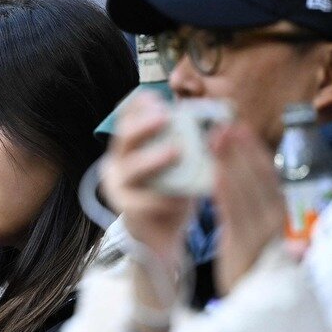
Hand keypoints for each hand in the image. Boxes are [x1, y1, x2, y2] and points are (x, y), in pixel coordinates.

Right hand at [104, 94, 195, 262]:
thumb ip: (187, 141)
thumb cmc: (172, 190)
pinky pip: (144, 201)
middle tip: (165, 116)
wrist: (162, 234)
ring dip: (153, 158)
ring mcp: (118, 187)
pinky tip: (181, 196)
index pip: (127, 117)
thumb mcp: (179, 162)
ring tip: (175, 152)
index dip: (139, 105)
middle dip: (144, 125)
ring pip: (132, 168)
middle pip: (124, 137)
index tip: (157, 97)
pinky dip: (163, 198)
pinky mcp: (127, 211)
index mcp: (129, 146)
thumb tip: (214, 118)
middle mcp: (117, 163)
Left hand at [212, 124, 286, 294]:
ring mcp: (262, 234)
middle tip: (225, 124)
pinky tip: (215, 173)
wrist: (256, 306)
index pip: (267, 177)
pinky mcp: (244, 247)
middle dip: (241, 150)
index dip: (253, 151)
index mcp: (280, 215)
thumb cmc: (251, 267)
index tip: (239, 129)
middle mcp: (276, 221)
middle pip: (259, 178)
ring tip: (216, 139)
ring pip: (246, 191)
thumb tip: (231, 178)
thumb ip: (245, 209)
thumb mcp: (252, 234)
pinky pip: (235, 214)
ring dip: (231, 162)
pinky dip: (226, 192)